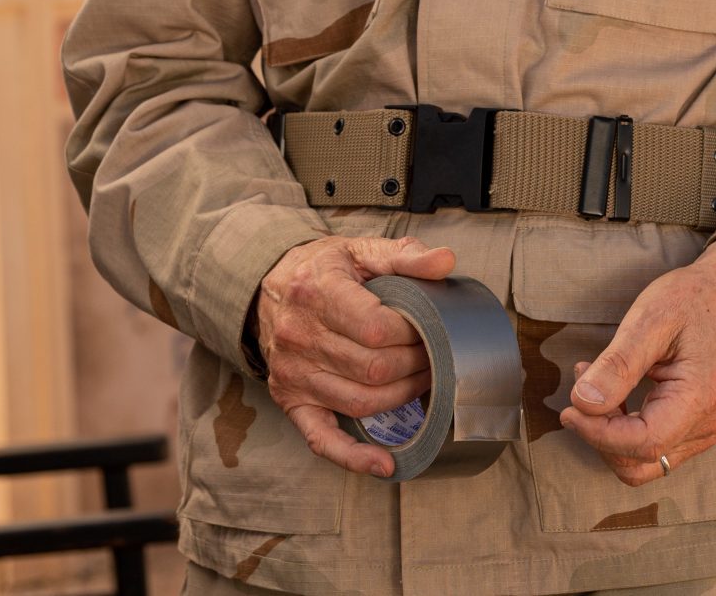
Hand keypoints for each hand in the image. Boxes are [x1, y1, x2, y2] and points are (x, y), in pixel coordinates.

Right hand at [254, 235, 456, 477]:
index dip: (412, 335)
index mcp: (317, 291)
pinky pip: (321, 439)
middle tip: (433, 356)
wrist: (270, 286)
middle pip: (373, 369)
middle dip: (415, 366)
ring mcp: (292, 373)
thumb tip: (446, 261)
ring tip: (422, 382)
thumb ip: (405, 255)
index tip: (429, 329)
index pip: (376, 328)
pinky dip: (353, 457)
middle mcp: (298, 336)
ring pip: (359, 402)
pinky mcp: (290, 400)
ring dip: (401, 397)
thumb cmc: (323, 270)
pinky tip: (384, 464)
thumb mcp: (360, 250)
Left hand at [560, 232, 715, 486]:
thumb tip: (583, 403)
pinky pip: (651, 448)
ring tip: (595, 386)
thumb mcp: (649, 320)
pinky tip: (613, 396)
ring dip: (609, 436)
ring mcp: (703, 431)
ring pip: (643, 462)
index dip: (598, 434)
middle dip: (600, 437)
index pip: (643, 442)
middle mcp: (706, 426)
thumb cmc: (692, 301)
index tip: (570, 408)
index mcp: (700, 399)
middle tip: (581, 390)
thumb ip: (617, 365)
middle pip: (639, 463)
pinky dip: (623, 432)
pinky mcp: (693, 429)